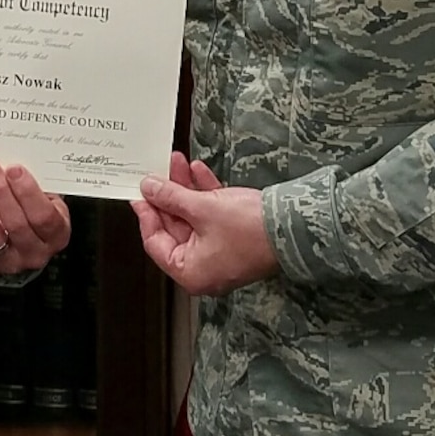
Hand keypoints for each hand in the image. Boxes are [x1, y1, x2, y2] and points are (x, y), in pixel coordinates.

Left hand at [0, 161, 70, 274]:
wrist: (25, 242)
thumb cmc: (37, 213)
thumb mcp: (47, 200)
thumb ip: (33, 186)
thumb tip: (9, 164)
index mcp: (57, 235)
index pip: (43, 216)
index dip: (27, 192)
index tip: (14, 169)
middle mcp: (35, 253)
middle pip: (16, 224)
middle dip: (0, 191)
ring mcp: (10, 261)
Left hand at [133, 153, 277, 294]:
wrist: (295, 226)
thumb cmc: (251, 230)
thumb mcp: (202, 208)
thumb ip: (171, 197)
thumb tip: (149, 189)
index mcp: (191, 272)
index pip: (156, 243)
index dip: (147, 214)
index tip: (139, 193)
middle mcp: (204, 267)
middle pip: (175, 228)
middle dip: (168, 196)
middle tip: (158, 172)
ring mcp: (221, 252)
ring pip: (194, 218)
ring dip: (186, 190)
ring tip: (179, 162)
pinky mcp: (235, 238)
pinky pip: (212, 216)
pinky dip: (206, 195)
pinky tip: (199, 171)